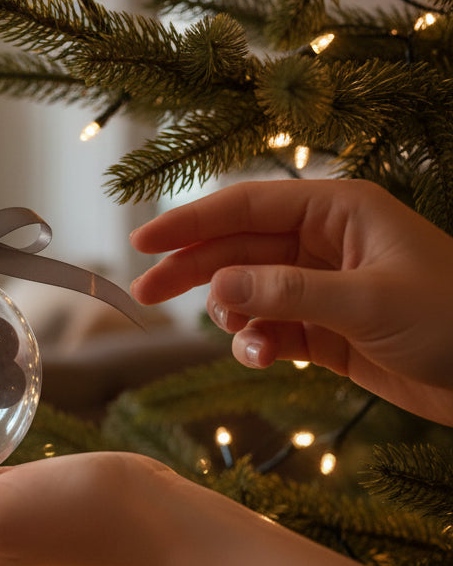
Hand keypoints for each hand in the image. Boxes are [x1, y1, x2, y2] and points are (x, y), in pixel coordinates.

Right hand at [130, 179, 452, 425]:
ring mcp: (322, 287)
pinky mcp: (324, 329)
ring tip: (245, 341)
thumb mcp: (367, 301)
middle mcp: (324, 242)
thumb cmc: (452, 320)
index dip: (191, 222)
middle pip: (236, 248)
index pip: (246, 206)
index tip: (143, 243)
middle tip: (145, 294)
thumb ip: (288, 292)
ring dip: (234, 318)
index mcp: (339, 211)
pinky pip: (270, 329)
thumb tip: (219, 288)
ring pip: (248, 293)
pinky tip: (264, 359)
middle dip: (193, 272)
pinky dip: (258, 344)